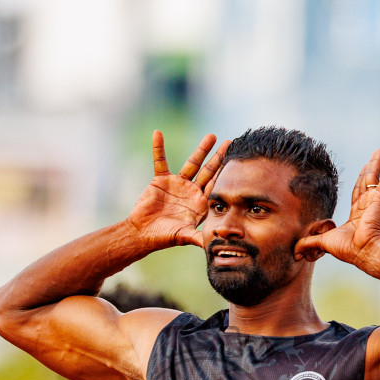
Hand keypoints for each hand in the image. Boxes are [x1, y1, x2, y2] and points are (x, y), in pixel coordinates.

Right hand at [125, 131, 227, 249]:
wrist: (143, 233)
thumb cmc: (164, 237)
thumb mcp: (184, 236)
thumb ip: (197, 238)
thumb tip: (212, 245)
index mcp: (200, 204)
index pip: (215, 186)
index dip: (225, 175)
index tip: (236, 163)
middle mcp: (191, 192)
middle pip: (208, 171)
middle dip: (219, 158)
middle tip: (230, 143)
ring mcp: (178, 184)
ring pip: (191, 163)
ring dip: (201, 150)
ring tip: (211, 136)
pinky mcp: (161, 180)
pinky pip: (160, 161)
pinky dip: (158, 148)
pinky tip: (158, 134)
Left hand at [294, 148, 379, 269]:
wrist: (365, 251)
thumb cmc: (348, 249)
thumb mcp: (323, 242)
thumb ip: (309, 243)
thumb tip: (294, 252)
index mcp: (357, 214)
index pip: (357, 192)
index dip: (359, 181)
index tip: (362, 170)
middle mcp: (367, 205)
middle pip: (367, 180)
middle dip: (369, 167)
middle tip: (375, 155)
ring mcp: (375, 200)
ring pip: (375, 175)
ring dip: (378, 162)